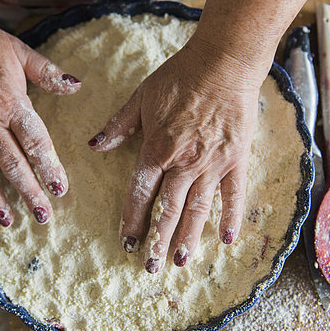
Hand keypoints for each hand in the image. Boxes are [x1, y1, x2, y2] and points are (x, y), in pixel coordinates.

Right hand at [0, 13, 80, 226]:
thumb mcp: (19, 51)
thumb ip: (48, 72)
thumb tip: (76, 86)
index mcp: (11, 103)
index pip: (35, 142)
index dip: (49, 166)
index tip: (60, 188)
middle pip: (13, 164)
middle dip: (30, 192)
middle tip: (44, 216)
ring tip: (9, 220)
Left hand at [88, 39, 262, 272]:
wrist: (223, 63)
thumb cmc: (180, 77)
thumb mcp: (142, 97)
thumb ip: (118, 125)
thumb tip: (93, 145)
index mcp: (157, 148)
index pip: (141, 192)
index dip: (132, 220)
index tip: (127, 243)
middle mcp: (183, 162)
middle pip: (168, 209)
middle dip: (157, 240)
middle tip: (151, 267)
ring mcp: (212, 163)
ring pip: (198, 208)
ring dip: (189, 238)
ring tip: (180, 262)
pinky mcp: (236, 159)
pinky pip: (234, 194)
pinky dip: (230, 217)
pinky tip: (228, 239)